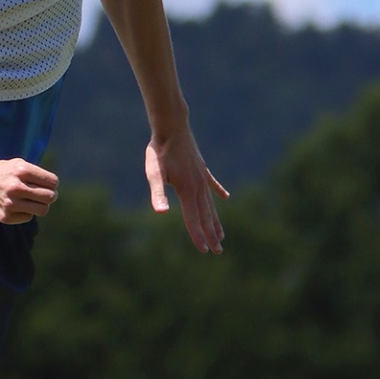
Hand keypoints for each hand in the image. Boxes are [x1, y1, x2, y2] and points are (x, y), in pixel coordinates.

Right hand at [0, 157, 58, 223]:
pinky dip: (25, 212)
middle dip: (50, 196)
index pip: (53, 182)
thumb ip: (37, 175)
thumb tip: (55, 190)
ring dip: (40, 206)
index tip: (46, 184)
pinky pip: (28, 217)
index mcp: (22, 170)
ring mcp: (10, 203)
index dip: (52, 184)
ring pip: (42, 210)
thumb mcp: (19, 165)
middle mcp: (16, 187)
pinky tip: (16, 206)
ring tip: (32, 201)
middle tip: (43, 195)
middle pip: (50, 197)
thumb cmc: (2, 172)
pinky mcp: (5, 217)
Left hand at [146, 128, 226, 252]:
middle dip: (211, 234)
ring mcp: (202, 177)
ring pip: (210, 204)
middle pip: (205, 216)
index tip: (205, 251)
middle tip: (217, 251)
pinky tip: (225, 198)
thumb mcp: (154, 173)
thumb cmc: (159, 151)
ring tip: (221, 235)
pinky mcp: (201, 168)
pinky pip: (212, 185)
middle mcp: (198, 186)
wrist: (171, 127)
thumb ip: (158, 193)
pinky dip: (219, 192)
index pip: (193, 219)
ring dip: (215, 220)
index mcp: (187, 190)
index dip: (198, 236)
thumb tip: (161, 212)